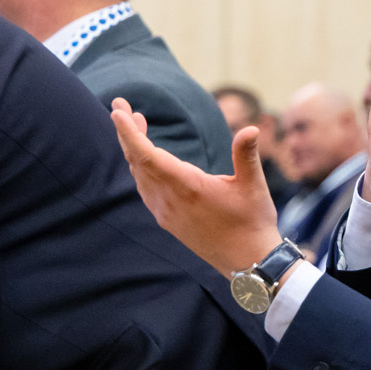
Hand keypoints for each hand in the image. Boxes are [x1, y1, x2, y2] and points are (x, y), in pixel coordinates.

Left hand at [111, 98, 281, 275]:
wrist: (248, 263)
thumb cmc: (253, 222)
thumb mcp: (253, 186)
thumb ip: (246, 155)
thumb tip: (252, 128)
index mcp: (187, 187)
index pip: (148, 155)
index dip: (130, 133)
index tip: (117, 111)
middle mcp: (170, 201)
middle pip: (138, 162)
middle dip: (127, 133)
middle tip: (121, 106)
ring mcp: (166, 213)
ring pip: (140, 176)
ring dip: (134, 150)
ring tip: (137, 124)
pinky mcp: (169, 222)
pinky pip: (146, 190)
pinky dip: (141, 169)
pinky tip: (148, 160)